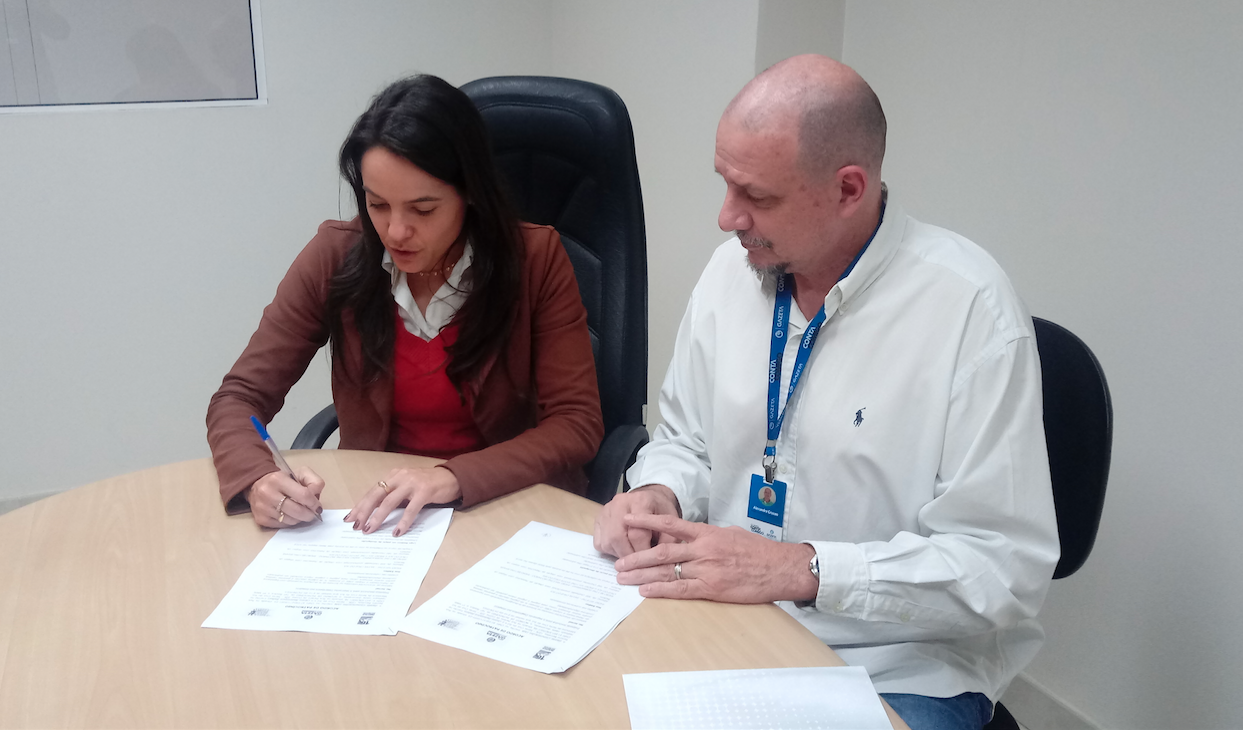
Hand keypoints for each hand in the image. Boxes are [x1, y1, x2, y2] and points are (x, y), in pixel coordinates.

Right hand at [248, 467, 324, 527]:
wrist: (257, 484)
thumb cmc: (283, 479)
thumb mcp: (301, 473)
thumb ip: (314, 481)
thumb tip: (316, 497)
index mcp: (278, 479)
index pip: (303, 495)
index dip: (314, 503)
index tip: (317, 506)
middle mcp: (267, 493)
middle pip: (297, 511)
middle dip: (309, 514)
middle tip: (313, 513)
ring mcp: (262, 508)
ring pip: (290, 520)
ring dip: (300, 519)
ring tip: (301, 512)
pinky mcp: (260, 519)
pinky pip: (282, 525)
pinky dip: (290, 522)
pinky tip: (290, 515)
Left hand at [345, 465, 460, 536]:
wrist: (451, 478)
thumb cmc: (428, 484)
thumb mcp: (407, 487)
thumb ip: (394, 495)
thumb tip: (375, 513)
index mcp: (394, 475)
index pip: (373, 491)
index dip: (360, 505)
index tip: (351, 518)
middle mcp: (401, 477)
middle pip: (376, 495)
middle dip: (364, 511)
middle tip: (356, 526)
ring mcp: (412, 483)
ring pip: (389, 502)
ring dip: (378, 517)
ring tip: (370, 529)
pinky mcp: (425, 491)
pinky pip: (411, 509)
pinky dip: (403, 521)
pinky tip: (397, 532)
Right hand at [593, 484, 681, 557]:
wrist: (648, 497)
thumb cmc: (660, 511)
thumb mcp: (671, 522)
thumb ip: (668, 540)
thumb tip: (659, 562)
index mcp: (640, 501)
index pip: (637, 533)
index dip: (643, 551)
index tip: (650, 561)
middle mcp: (619, 503)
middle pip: (617, 537)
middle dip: (629, 556)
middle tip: (639, 564)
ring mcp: (606, 510)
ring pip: (607, 542)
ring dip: (620, 555)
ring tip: (633, 555)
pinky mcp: (597, 519)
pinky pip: (599, 543)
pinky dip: (610, 551)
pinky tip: (623, 548)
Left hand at [613, 513, 817, 603]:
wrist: (780, 568)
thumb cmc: (758, 551)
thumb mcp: (732, 533)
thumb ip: (708, 535)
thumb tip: (692, 536)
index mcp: (707, 532)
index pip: (670, 524)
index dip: (646, 522)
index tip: (627, 521)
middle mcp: (703, 549)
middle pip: (661, 551)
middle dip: (636, 557)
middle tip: (618, 562)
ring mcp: (706, 569)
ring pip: (667, 571)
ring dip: (642, 575)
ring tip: (623, 578)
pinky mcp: (712, 588)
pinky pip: (681, 590)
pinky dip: (661, 591)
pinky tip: (645, 592)